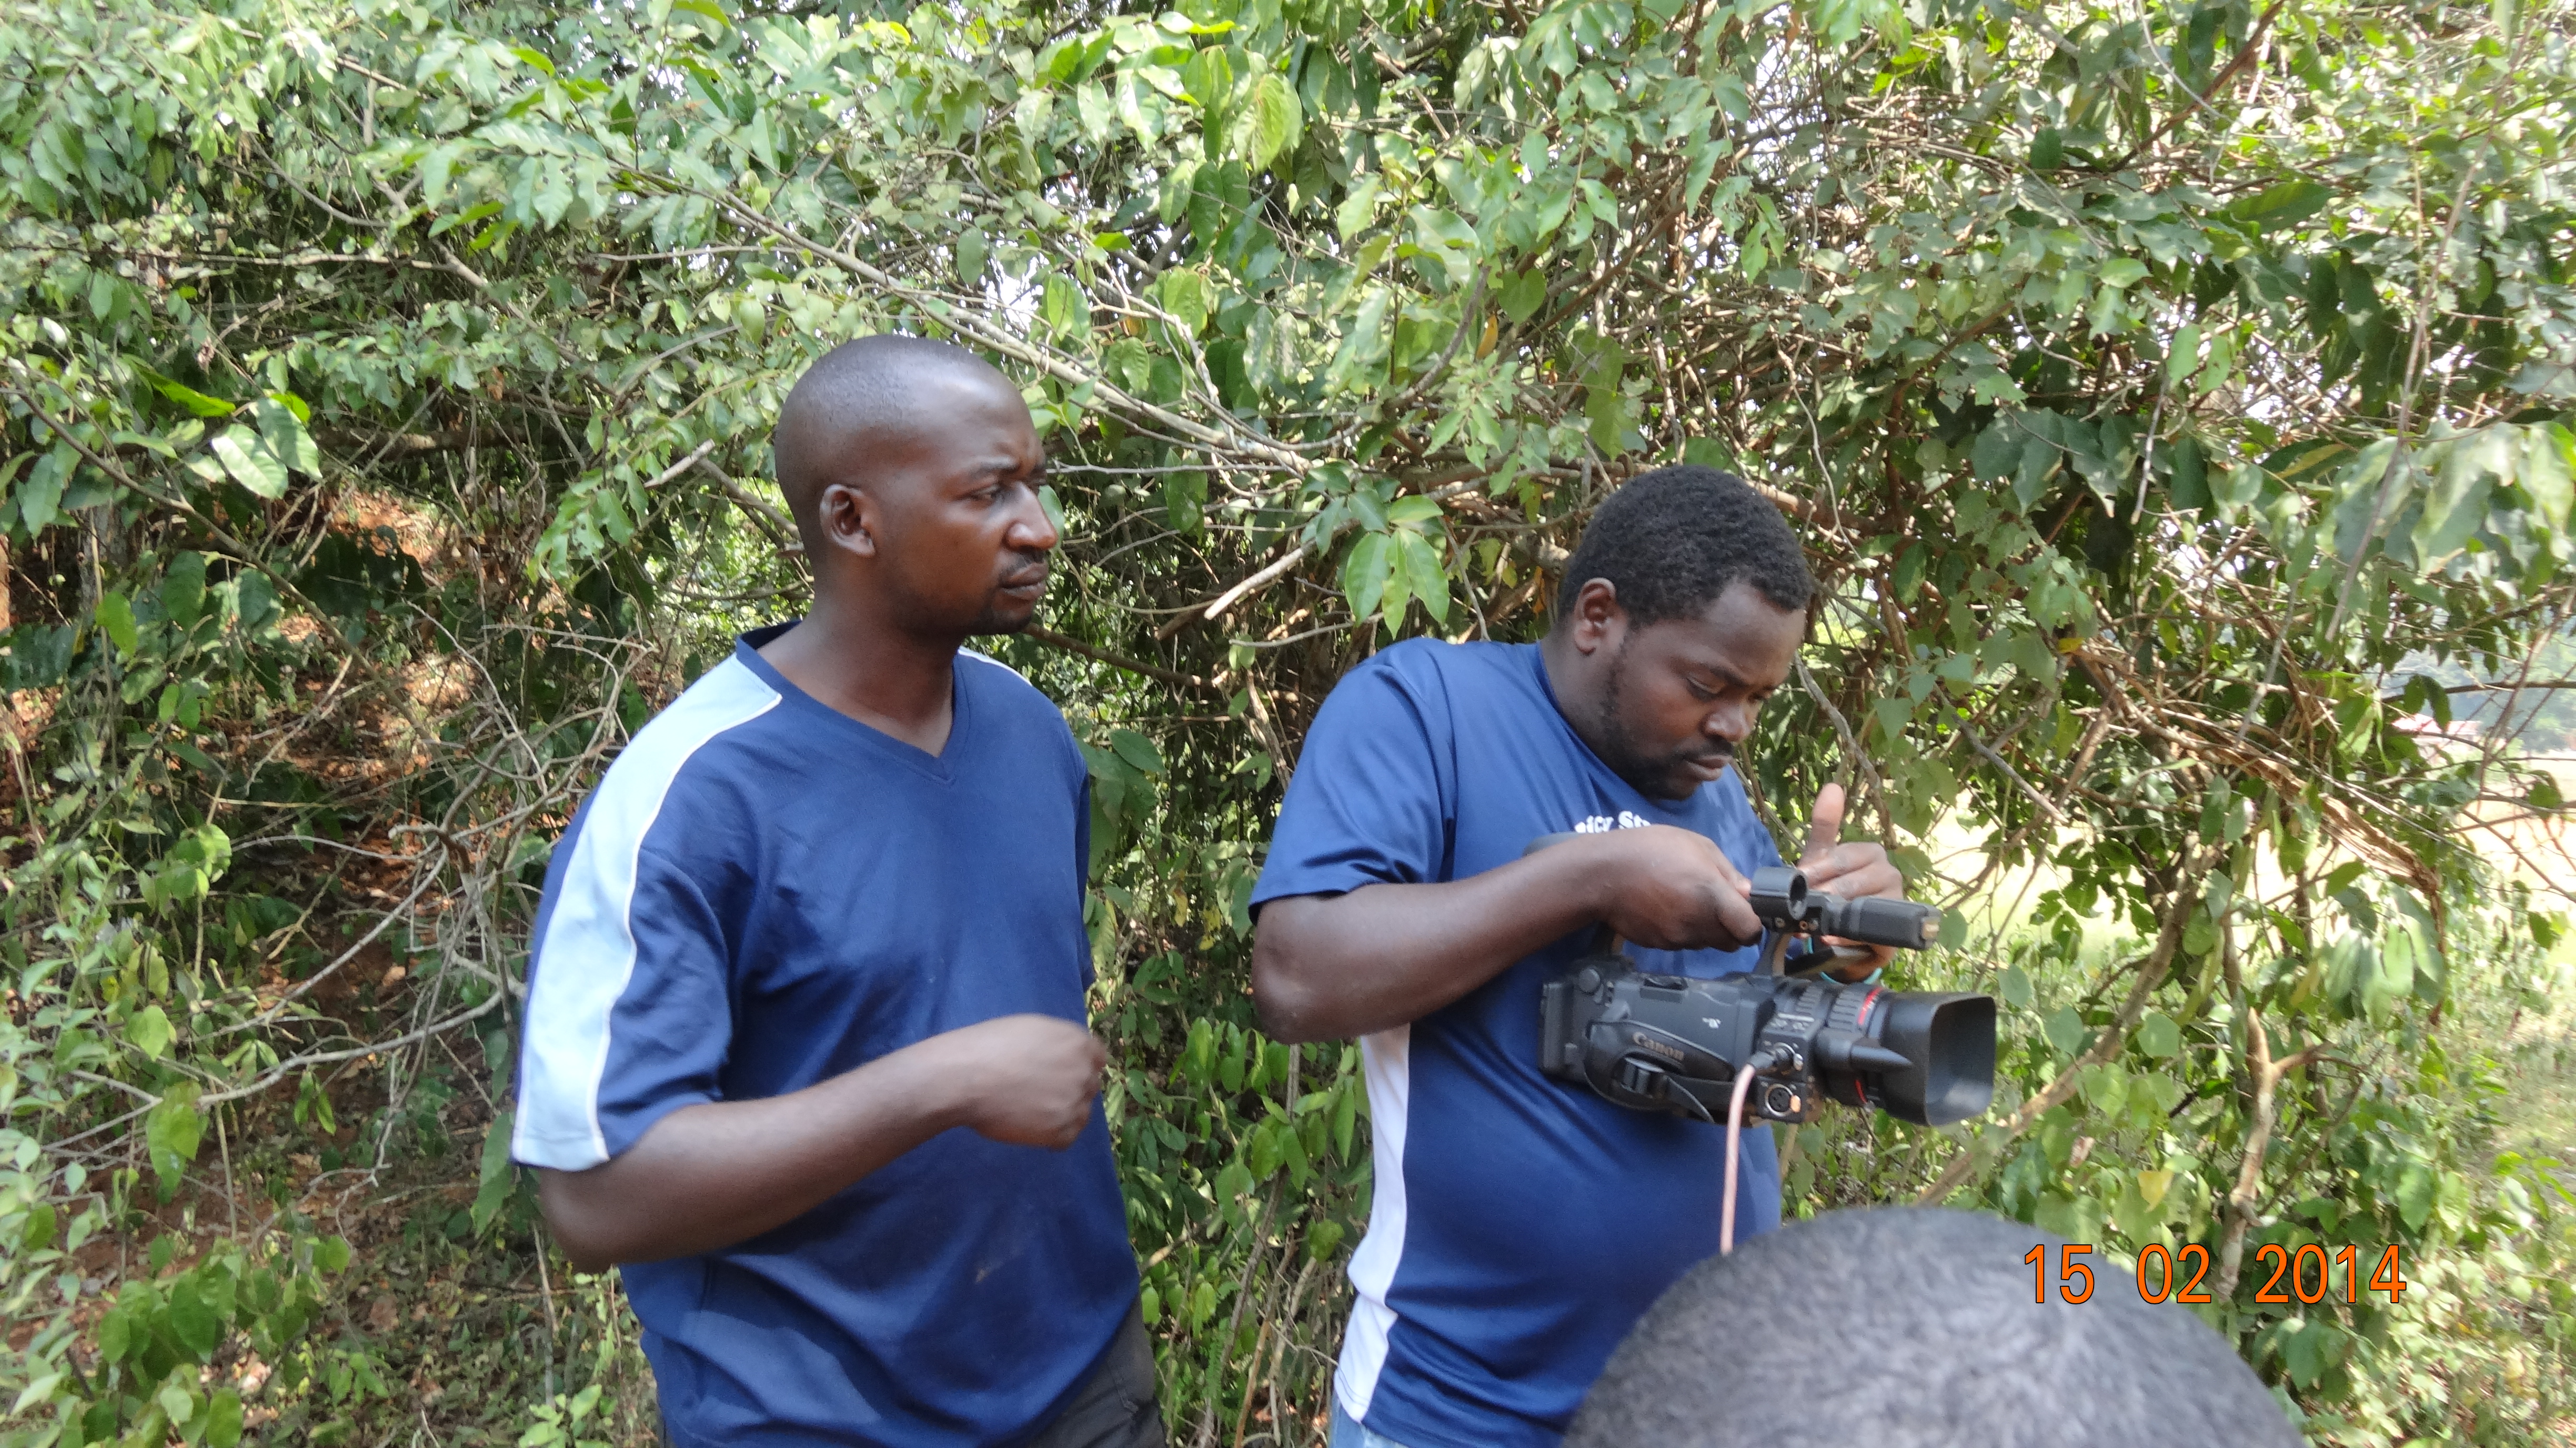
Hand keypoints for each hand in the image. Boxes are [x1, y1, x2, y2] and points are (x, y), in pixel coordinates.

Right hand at [930, 1015, 1107, 1148]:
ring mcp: (1074, 1102)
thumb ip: (1055, 1043)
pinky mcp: (1061, 1130)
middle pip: (1088, 1085)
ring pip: (1081, 1114)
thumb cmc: (988, 1047)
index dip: (1080, 1066)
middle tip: (1041, 1095)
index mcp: (1077, 1041)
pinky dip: (1053, 1137)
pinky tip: (1032, 1130)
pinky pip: (1068, 1138)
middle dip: (1070, 1089)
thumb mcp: (1030, 1029)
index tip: (1063, 1074)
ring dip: (1063, 1114)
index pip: (1097, 1057)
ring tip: (1033, 1114)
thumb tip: (1061, 1058)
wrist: (965, 1077)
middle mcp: (1082, 1070)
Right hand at [1587, 825, 1766, 952]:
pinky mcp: (1660, 945)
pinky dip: (1683, 932)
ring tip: (1686, 903)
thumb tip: (1749, 893)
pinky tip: (1668, 910)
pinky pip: (1683, 944)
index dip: (1754, 924)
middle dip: (1732, 928)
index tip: (1748, 912)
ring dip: (1706, 929)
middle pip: (1732, 942)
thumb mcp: (1696, 845)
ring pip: (1707, 944)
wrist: (1602, 873)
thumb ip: (1727, 872)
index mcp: (1711, 896)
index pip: (1750, 930)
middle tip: (1718, 906)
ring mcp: (1677, 938)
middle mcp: (1697, 923)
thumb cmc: (1650, 849)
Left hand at [1795, 783, 1907, 975]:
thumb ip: (1825, 825)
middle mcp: (1890, 873)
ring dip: (1831, 917)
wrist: (1848, 935)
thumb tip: (1832, 787)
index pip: (1842, 858)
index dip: (1817, 871)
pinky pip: (1869, 931)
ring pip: (1859, 906)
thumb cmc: (1835, 888)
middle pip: (1850, 883)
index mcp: (1872, 853)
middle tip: (1800, 907)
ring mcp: (1897, 902)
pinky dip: (1846, 936)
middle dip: (1822, 896)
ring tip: (1811, 924)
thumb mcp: (1824, 858)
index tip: (1797, 881)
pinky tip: (1829, 939)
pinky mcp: (1896, 931)